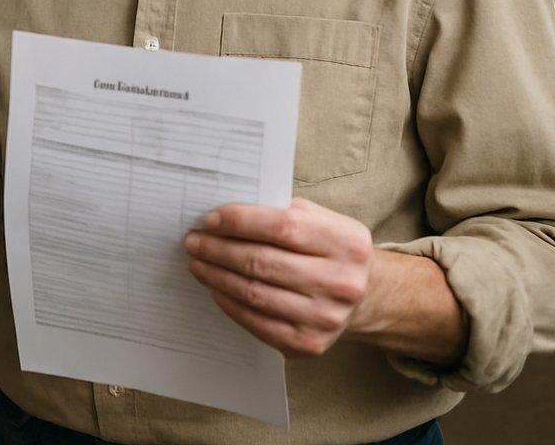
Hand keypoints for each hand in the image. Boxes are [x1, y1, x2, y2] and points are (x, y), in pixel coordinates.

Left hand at [183, 197, 372, 357]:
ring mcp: (326, 318)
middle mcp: (342, 283)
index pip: (283, 226)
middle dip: (218, 249)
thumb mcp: (319, 220)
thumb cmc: (327, 249)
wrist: (360, 297)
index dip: (239, 221)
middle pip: (263, 262)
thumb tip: (222, 215)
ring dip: (216, 276)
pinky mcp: (308, 344)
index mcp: (348, 243)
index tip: (209, 220)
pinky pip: (255, 322)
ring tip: (197, 262)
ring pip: (254, 293)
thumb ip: (280, 211)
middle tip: (193, 241)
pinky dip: (228, 302)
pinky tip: (215, 287)